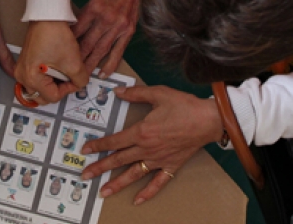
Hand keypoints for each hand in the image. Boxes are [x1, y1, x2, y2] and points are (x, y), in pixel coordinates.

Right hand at [15, 21, 90, 104]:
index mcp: (31, 79)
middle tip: (69, 76)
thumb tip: (79, 84)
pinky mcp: (25, 63)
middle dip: (59, 88)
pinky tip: (56, 65)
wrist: (47, 17)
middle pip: (44, 96)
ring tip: (63, 69)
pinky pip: (37, 78)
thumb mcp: (73, 63)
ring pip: (41, 88)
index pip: (53, 97)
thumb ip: (80, 80)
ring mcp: (21, 70)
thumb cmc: (57, 37)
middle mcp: (21, 78)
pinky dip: (48, 76)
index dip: (68, 89)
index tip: (76, 77)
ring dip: (54, 83)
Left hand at [73, 0, 139, 77]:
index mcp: (94, 8)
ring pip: (101, 50)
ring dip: (91, 64)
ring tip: (82, 76)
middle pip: (87, 43)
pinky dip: (111, 64)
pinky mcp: (128, 31)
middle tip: (67, 71)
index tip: (60, 54)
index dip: (68, 44)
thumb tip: (75, 28)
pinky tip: (103, 73)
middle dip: (77, 59)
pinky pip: (118, 51)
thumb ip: (86, 12)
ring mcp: (118, 26)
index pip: (77, 30)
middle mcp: (106, 19)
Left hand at [80, 85, 223, 204]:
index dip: (98, 145)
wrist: (208, 120)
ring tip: (103, 192)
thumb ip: (136, 93)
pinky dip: (148, 193)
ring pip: (133, 174)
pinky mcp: (171, 165)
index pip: (114, 141)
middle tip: (85, 175)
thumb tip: (117, 91)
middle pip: (119, 160)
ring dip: (117, 183)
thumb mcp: (158, 93)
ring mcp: (158, 160)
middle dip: (100, 168)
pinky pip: (158, 183)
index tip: (86, 150)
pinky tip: (138, 200)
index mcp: (141, 131)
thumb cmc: (184, 105)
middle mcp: (147, 149)